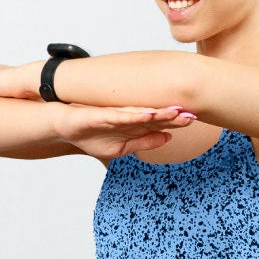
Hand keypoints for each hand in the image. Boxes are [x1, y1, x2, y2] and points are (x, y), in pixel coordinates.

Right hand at [49, 103, 196, 158]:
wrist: (63, 128)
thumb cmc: (91, 135)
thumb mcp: (122, 147)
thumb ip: (145, 142)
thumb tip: (168, 138)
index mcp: (133, 124)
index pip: (159, 122)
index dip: (176, 121)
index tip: (194, 118)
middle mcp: (127, 116)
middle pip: (154, 115)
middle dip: (173, 116)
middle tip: (193, 113)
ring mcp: (115, 114)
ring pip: (141, 113)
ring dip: (158, 113)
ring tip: (175, 112)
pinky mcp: (101, 115)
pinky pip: (120, 116)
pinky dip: (134, 115)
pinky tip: (147, 114)